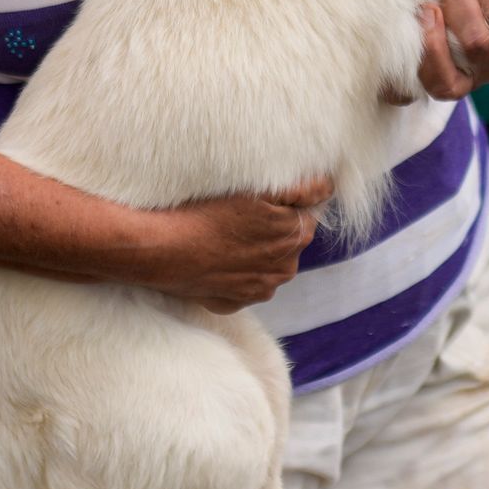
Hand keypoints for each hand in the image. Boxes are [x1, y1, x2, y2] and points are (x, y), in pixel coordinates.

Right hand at [135, 178, 332, 310]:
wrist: (162, 249)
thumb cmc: (204, 211)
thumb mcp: (255, 189)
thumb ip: (300, 189)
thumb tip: (327, 187)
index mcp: (294, 234)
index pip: (309, 211)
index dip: (291, 201)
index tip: (268, 197)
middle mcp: (284, 266)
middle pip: (290, 239)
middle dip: (276, 226)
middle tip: (243, 213)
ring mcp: (262, 287)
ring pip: (270, 262)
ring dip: (259, 250)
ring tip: (228, 235)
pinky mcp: (238, 301)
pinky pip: (248, 282)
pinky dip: (239, 270)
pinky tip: (217, 257)